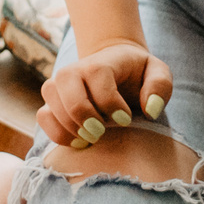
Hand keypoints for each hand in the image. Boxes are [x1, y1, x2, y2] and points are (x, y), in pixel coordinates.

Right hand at [38, 39, 171, 148]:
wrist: (114, 69)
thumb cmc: (137, 74)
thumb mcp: (157, 72)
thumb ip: (160, 86)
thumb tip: (150, 109)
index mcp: (101, 62)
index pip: (98, 77)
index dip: (110, 102)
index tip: (125, 119)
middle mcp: (74, 72)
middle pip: (69, 95)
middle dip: (86, 119)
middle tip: (102, 132)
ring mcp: (58, 86)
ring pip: (51, 108)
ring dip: (71, 129)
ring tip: (92, 138)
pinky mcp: (51, 103)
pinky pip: (43, 118)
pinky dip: (58, 134)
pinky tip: (79, 141)